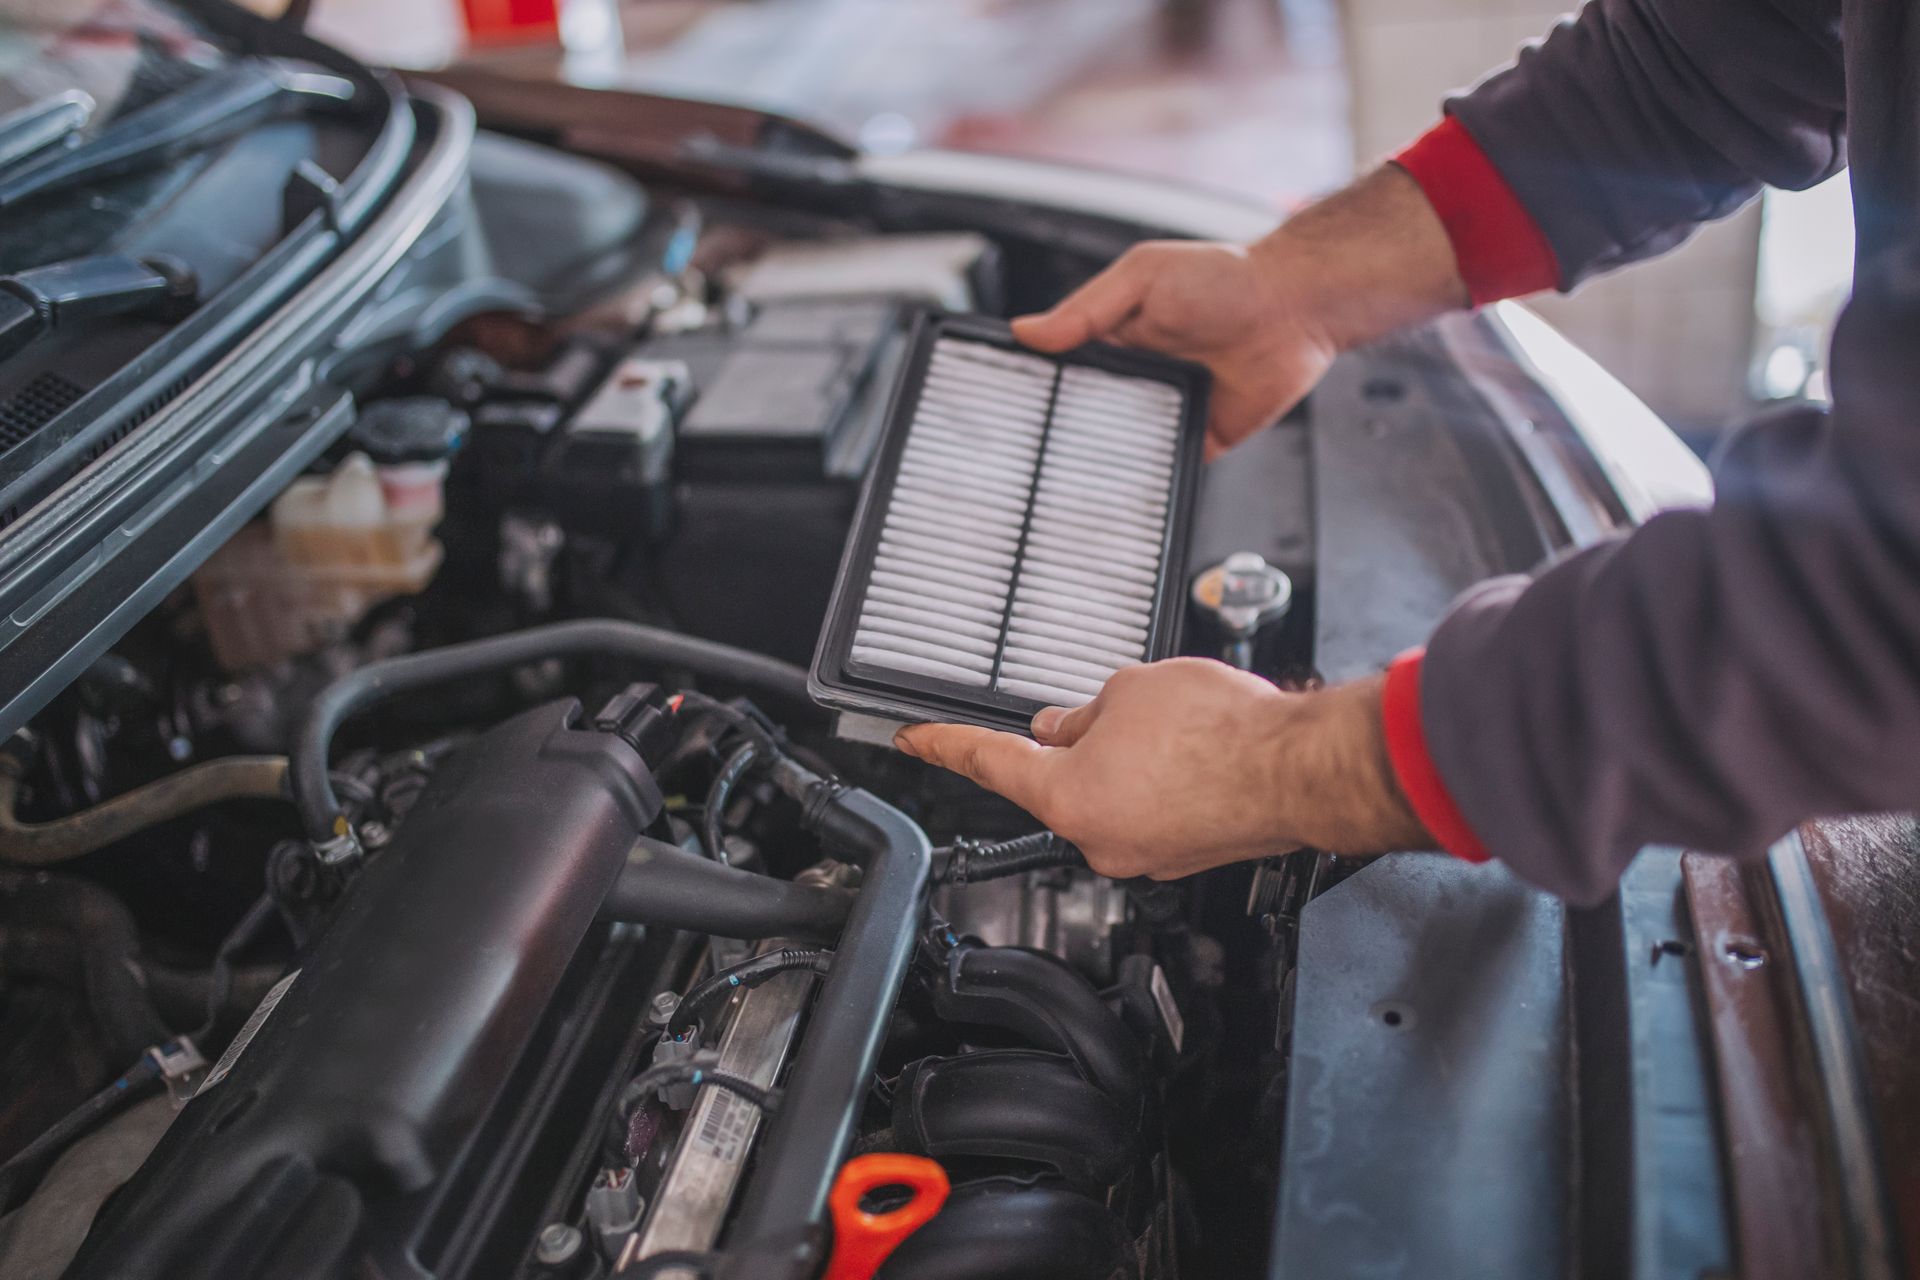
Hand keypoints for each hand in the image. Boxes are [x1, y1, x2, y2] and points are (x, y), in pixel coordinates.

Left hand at [893, 659, 1431, 879]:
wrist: (1300, 769)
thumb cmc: (1221, 731)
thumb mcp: (1129, 690)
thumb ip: (1082, 713)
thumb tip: (1063, 726)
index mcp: (1066, 798)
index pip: (986, 763)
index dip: (943, 745)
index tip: (912, 739)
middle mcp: (1098, 840)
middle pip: (1059, 782)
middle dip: (1079, 742)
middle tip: (1123, 710)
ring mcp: (1144, 854)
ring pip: (1111, 794)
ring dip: (1128, 759)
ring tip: (1177, 729)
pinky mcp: (1184, 854)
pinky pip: (1152, 808)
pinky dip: (1164, 779)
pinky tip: (1196, 754)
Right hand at [1013, 166, 1467, 457]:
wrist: (1294, 307)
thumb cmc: (1226, 278)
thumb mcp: (1142, 277)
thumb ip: (1086, 309)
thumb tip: (1028, 331)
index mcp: (1114, 339)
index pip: (1062, 372)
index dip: (1036, 390)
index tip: (1005, 411)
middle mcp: (1136, 378)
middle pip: (1084, 417)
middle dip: (1059, 436)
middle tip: (1028, 457)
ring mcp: (1165, 411)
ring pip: (1119, 449)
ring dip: (1098, 462)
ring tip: (1060, 484)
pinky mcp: (1197, 439)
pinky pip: (1164, 469)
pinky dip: (1145, 481)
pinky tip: (1118, 491)